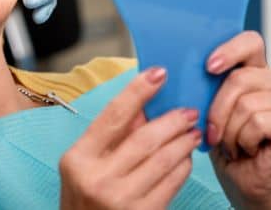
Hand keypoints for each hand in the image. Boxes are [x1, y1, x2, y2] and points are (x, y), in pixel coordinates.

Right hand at [59, 67, 201, 208]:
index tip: (158, 73)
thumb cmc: (83, 199)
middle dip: (172, 120)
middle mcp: (98, 178)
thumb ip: (110, 136)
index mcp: (78, 158)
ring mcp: (121, 199)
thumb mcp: (83, 165)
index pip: (113, 116)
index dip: (138, 91)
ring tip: (192, 132)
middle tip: (188, 111)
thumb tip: (143, 106)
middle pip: (145, 138)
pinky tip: (185, 157)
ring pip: (163, 160)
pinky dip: (183, 166)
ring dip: (183, 142)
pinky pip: (171, 184)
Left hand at [206, 31, 270, 208]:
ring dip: (229, 131)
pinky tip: (247, 149)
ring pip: (246, 104)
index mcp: (253, 70)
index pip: (250, 42)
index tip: (209, 67)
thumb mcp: (206, 108)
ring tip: (232, 143)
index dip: (230, 50)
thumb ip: (202, 85)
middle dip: (217, 110)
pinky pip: (259, 123)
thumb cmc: (222, 142)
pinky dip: (244, 140)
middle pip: (239, 78)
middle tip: (213, 132)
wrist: (242, 180)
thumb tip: (175, 69)